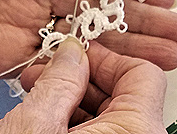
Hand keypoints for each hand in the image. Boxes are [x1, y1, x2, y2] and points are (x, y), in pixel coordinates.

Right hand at [0, 38, 166, 133]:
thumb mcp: (37, 127)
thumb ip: (60, 81)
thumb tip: (73, 51)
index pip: (141, 74)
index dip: (106, 59)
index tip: (76, 54)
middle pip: (121, 91)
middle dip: (80, 75)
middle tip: (47, 70)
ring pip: (104, 109)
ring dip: (69, 93)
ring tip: (37, 88)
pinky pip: (94, 130)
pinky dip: (69, 115)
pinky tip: (44, 110)